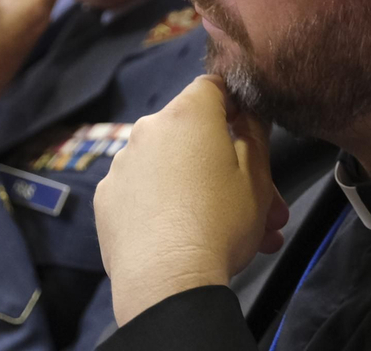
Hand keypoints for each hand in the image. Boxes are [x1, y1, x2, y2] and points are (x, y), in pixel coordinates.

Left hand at [95, 76, 288, 325]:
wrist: (167, 282)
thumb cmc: (220, 222)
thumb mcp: (257, 178)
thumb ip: (255, 133)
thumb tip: (247, 113)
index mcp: (186, 115)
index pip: (213, 88)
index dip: (235, 106)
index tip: (250, 136)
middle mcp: (147, 130)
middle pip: (194, 137)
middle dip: (231, 168)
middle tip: (264, 209)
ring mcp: (122, 166)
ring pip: (172, 169)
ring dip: (201, 192)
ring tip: (234, 237)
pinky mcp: (106, 200)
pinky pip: (143, 193)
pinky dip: (163, 207)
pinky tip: (184, 238)